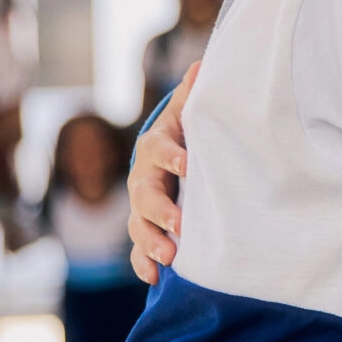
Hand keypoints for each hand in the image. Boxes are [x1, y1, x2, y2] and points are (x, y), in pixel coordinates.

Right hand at [128, 61, 197, 284]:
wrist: (169, 157)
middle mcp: (143, 177)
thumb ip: (194, 95)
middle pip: (144, 194)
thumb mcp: (190, 113)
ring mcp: (140, 206)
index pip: (159, 149)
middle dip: (160, 210)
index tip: (189, 164)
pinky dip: (143, 264)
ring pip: (138, 225)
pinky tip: (154, 278)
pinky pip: (137, 250)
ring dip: (151, 241)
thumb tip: (204, 64)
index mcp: (156, 147)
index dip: (172, 155)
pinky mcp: (144, 228)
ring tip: (169, 257)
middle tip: (181, 224)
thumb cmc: (187, 133)